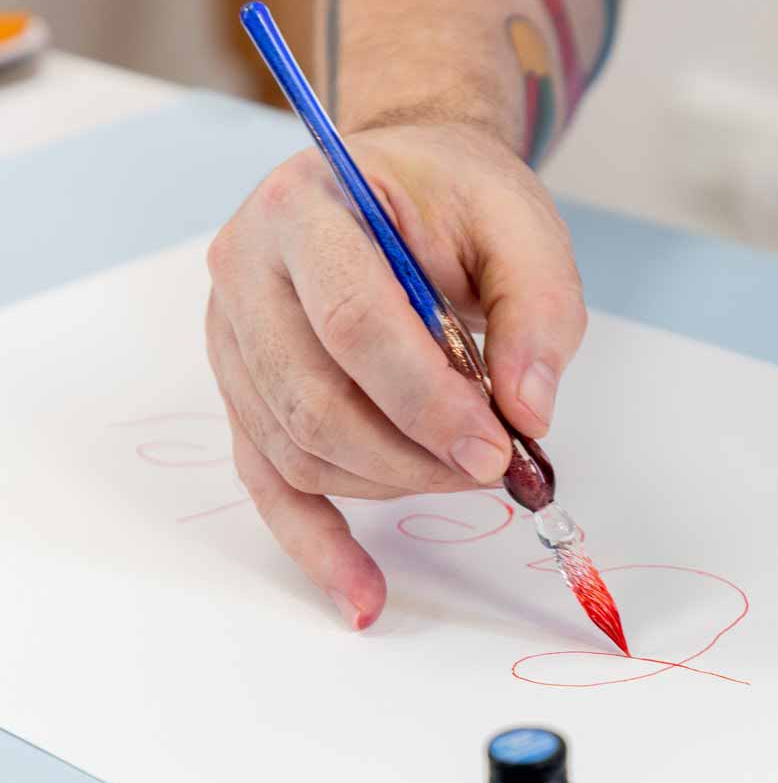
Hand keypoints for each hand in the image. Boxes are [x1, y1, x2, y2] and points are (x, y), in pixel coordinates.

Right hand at [205, 123, 585, 628]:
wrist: (393, 187)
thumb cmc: (453, 200)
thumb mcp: (520, 225)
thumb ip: (539, 310)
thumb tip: (527, 416)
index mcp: (304, 209)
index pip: (352, 323)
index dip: (427, 400)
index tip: (497, 448)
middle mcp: (245, 274)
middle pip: (314, 400)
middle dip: (413, 454)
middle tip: (491, 469)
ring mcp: (233, 340)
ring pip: (298, 450)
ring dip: (391, 483)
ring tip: (461, 473)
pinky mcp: (246, 394)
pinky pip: (270, 484)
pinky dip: (318, 546)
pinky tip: (364, 595)